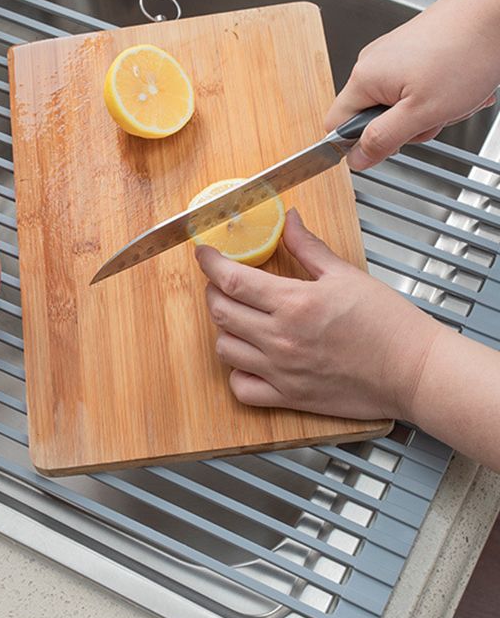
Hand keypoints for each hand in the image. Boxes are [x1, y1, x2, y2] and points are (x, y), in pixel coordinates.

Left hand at [195, 209, 442, 421]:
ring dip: (224, 328)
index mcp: (294, 303)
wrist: (413, 371)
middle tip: (222, 281)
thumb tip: (289, 220)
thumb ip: (308, 247)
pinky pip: (241, 388)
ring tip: (238, 316)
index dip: (210, 263)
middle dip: (213, 290)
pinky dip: (237, 372)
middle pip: (220, 311)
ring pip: (224, 348)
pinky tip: (249, 358)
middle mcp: (280, 339)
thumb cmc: (388, 324)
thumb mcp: (345, 275)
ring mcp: (281, 371)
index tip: (204, 254)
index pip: (232, 279)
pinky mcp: (288, 397)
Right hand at [325, 0, 499, 169]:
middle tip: (433, 118)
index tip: (388, 146)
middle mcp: (372, 63)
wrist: (496, 8)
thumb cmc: (466, 51)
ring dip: (427, 111)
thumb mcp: (422, 112)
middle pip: (372, 117)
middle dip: (405, 127)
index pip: (336, 127)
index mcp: (364, 78)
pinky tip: (457, 87)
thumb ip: (383, 139)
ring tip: (453, 98)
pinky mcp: (412, 50)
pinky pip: (414, 87)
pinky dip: (437, 94)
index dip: (359, 144)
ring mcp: (392, 55)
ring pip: (398, 104)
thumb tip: (355, 160)